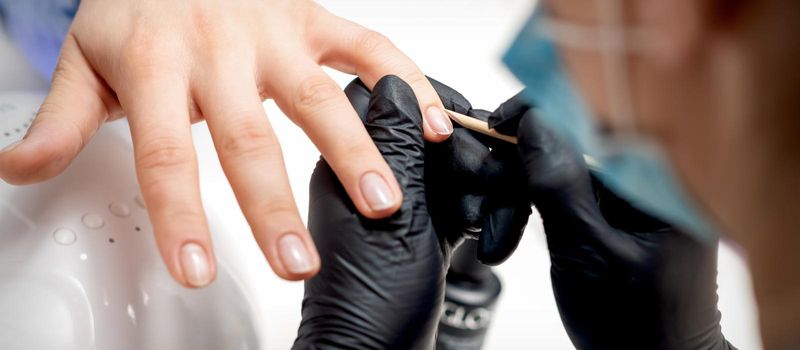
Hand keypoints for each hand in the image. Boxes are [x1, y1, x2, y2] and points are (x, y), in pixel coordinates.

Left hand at [0, 0, 453, 286]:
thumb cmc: (140, 6)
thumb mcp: (85, 55)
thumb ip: (58, 117)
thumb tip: (20, 169)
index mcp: (157, 63)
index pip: (166, 152)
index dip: (181, 214)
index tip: (197, 268)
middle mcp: (221, 49)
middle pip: (249, 137)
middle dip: (274, 207)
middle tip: (298, 262)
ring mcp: (277, 31)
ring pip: (321, 96)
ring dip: (354, 154)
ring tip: (380, 205)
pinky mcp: (316, 18)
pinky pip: (370, 47)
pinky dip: (406, 83)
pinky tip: (431, 124)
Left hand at [294, 75, 456, 348]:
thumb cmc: (368, 303)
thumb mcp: (390, 217)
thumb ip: (394, 148)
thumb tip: (393, 81)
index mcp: (346, 164)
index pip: (386, 100)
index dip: (428, 102)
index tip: (460, 123)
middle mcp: (370, 178)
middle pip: (426, 132)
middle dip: (462, 152)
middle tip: (475, 182)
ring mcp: (397, 205)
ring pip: (448, 167)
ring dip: (476, 186)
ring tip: (477, 217)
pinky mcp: (420, 230)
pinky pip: (456, 200)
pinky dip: (478, 212)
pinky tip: (483, 232)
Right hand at [488, 94, 733, 348]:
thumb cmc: (632, 324)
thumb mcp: (587, 254)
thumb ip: (560, 186)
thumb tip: (532, 122)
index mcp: (663, 181)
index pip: (600, 115)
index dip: (542, 108)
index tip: (498, 122)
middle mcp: (652, 178)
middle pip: (574, 140)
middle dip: (522, 166)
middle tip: (487, 195)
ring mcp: (634, 194)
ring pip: (563, 166)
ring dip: (521, 194)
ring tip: (495, 235)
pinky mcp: (617, 209)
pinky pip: (568, 189)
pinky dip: (536, 205)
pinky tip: (509, 230)